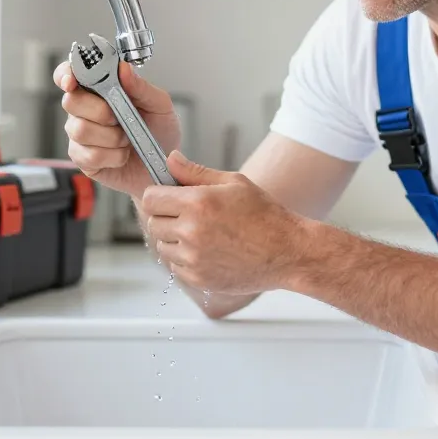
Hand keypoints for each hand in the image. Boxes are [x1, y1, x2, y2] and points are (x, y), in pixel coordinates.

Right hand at [53, 59, 181, 199]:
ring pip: (80, 130)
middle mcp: (84, 110)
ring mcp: (80, 135)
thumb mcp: (160, 105)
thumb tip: (123, 67)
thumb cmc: (160, 131)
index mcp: (99, 89)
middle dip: (100, 111)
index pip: (69, 74)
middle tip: (120, 118)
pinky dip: (113, 156)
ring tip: (127, 139)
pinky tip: (122, 155)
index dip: (65, 75)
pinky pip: (90, 155)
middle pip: (71, 102)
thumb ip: (141, 86)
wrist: (164, 164)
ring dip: (112, 136)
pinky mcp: (83, 159)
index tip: (71, 81)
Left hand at [140, 151, 309, 294]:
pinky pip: (175, 266)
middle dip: (167, 217)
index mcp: (197, 203)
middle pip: (153, 222)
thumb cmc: (264, 215)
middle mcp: (191, 231)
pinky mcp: (198, 278)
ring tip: (204, 234)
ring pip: (162, 246)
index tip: (168, 197)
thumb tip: (170, 159)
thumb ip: (195, 172)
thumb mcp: (234, 182)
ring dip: (174, 240)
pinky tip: (209, 251)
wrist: (287, 252)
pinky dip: (185, 260)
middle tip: (191, 215)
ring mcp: (193, 258)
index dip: (158, 195)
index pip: (150, 198)